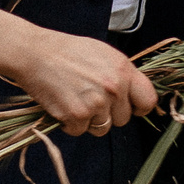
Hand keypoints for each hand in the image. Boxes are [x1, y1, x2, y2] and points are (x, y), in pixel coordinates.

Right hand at [13, 30, 159, 135]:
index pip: (148, 101)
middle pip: (123, 119)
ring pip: (102, 128)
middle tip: (89, 97)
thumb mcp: (105, 54)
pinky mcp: (76, 115)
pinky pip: (80, 131)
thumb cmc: (69, 52)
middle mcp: (114, 88)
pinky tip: (63, 103)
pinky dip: (70, 123)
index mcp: (124, 70)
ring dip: (89, 120)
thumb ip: (123, 75)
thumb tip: (136, 96)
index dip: (138, 107)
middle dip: (108, 113)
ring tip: (75, 97)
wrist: (36, 53)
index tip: (130, 107)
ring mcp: (96, 103)